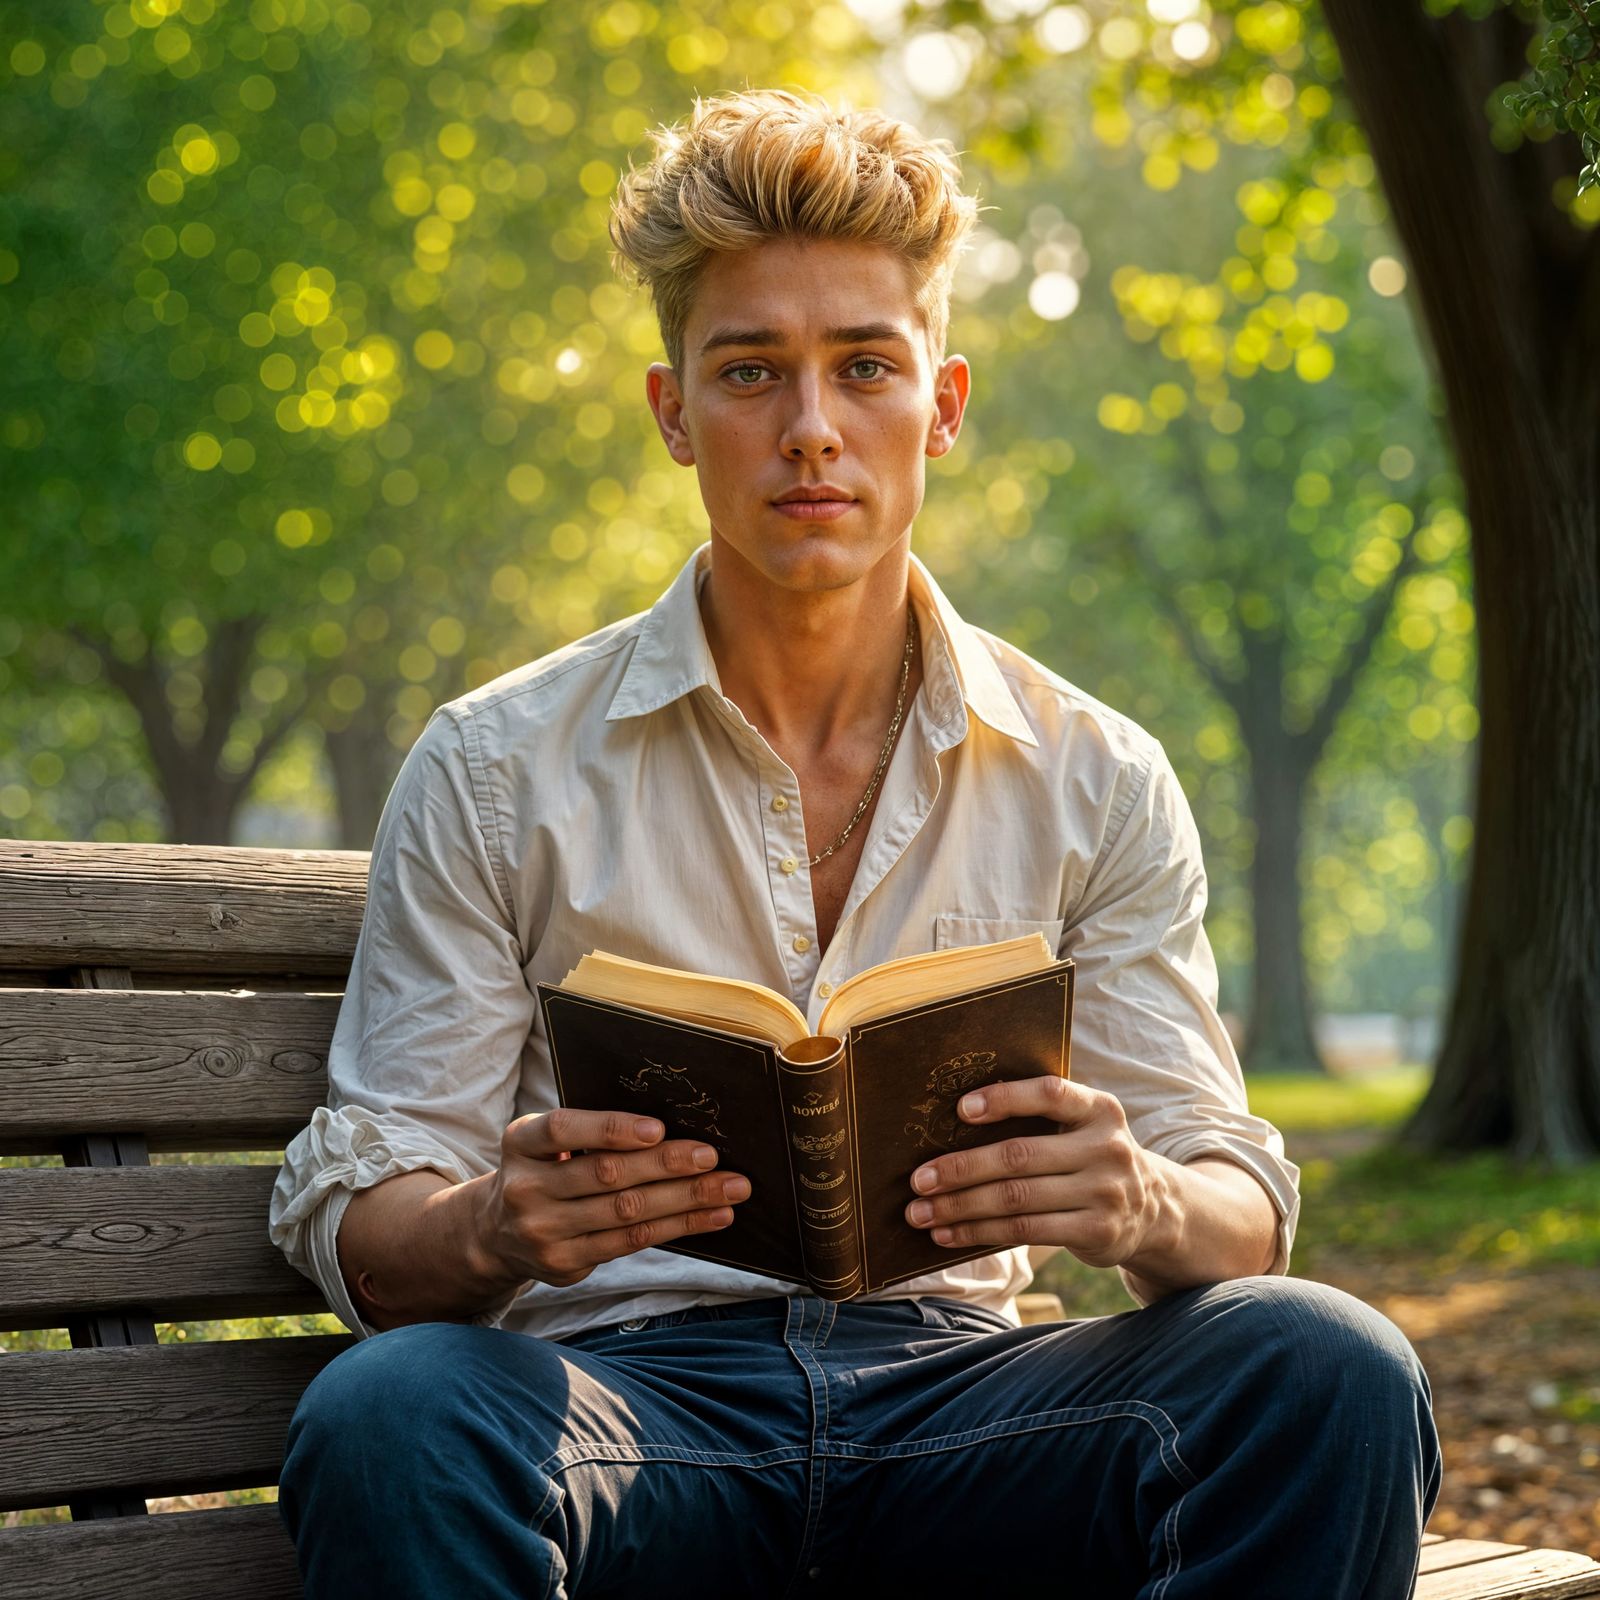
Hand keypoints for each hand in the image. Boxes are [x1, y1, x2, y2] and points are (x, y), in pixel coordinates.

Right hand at [474, 1108, 750, 1288]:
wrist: (496, 1232)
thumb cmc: (545, 1168)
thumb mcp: (547, 1142)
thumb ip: (591, 1132)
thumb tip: (674, 1125)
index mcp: (521, 1142)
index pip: (564, 1131)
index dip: (611, 1129)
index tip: (658, 1128)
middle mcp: (525, 1188)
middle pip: (606, 1175)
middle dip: (666, 1164)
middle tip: (712, 1156)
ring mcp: (543, 1232)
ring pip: (626, 1213)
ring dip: (686, 1199)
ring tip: (730, 1188)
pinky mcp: (564, 1265)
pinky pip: (631, 1244)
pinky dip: (678, 1226)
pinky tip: (713, 1216)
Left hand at [902, 1076, 1158, 1269]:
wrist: (1155, 1209)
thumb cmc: (1090, 1157)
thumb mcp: (1083, 1126)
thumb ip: (1040, 1117)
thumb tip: (954, 1118)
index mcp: (1099, 1108)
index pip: (1049, 1093)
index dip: (1004, 1099)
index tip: (960, 1110)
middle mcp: (1106, 1148)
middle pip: (1018, 1156)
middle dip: (961, 1169)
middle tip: (918, 1180)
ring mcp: (1104, 1192)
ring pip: (1016, 1199)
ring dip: (961, 1207)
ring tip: (922, 1213)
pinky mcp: (1096, 1232)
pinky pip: (1026, 1231)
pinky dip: (981, 1233)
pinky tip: (950, 1235)